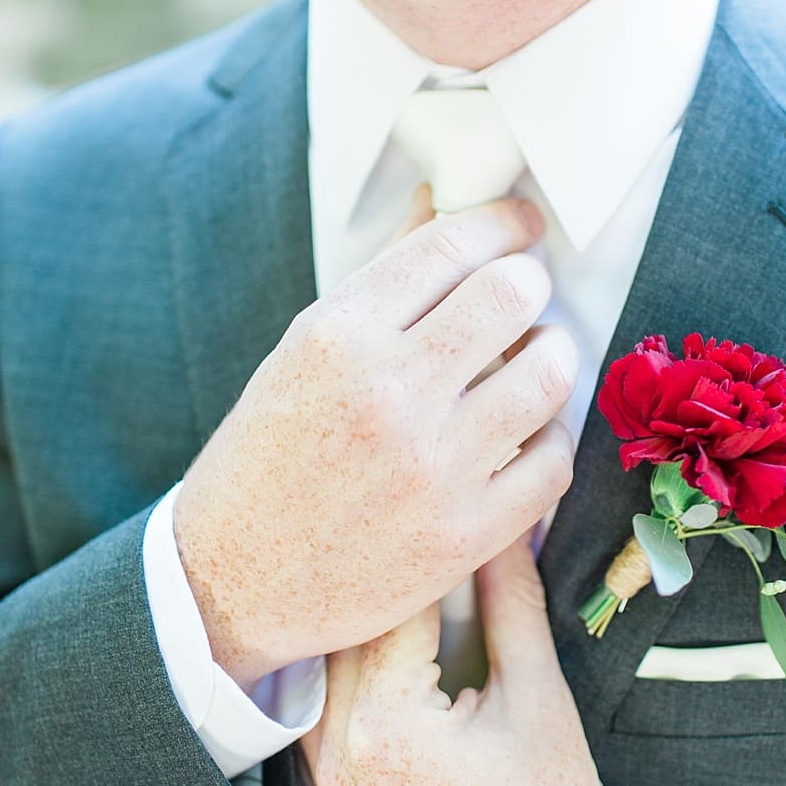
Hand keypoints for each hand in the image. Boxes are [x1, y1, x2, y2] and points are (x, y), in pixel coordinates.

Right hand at [174, 197, 579, 687]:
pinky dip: (551, 440)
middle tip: (524, 300)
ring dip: (554, 356)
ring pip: (551, 373)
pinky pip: (555, 460)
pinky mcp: (465, 532)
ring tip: (536, 362)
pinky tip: (528, 435)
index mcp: (337, 336)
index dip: (503, 223)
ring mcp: (432, 466)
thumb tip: (441, 201)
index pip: (449, 245)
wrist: (230, 584)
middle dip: (530, 286)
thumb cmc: (269, 456)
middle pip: (513, 294)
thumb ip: (383, 283)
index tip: (523, 225)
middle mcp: (388, 393)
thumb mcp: (302, 354)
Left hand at [300, 534, 628, 785]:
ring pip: (331, 669)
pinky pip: (331, 714)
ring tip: (414, 572)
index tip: (453, 496)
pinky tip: (401, 641)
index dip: (431, 543)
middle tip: (425, 517)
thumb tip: (505, 525)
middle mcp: (337, 756)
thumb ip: (511, 604)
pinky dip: (363, 672)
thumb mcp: (540, 698)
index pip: (397, 600)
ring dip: (371, 622)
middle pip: (352, 630)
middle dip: (393, 575)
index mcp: (389, 726)